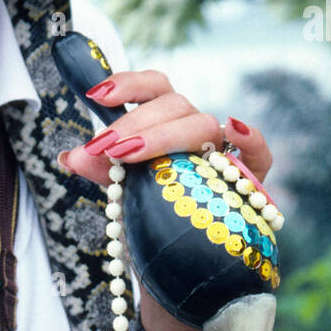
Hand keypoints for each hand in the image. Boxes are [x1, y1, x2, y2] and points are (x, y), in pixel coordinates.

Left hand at [56, 70, 272, 189]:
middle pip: (173, 104)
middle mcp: (194, 127)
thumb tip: (70, 156)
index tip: (95, 94)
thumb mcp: (121, 186)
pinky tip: (235, 134)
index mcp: (165, 120)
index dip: (128, 83)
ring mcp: (222, 151)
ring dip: (165, 135)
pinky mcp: (249, 179)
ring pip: (204, 123)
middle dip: (134, 123)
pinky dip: (251, 141)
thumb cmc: (153, 205)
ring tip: (129, 155)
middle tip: (105, 147)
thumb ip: (100, 169)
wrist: (182, 247)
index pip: (153, 86)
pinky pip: (260, 155)